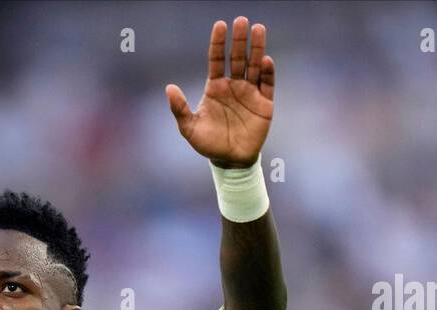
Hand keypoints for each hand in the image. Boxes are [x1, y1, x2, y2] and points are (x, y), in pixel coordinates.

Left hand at [166, 16, 274, 167]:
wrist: (229, 161)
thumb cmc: (208, 144)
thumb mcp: (189, 128)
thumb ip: (180, 108)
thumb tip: (169, 88)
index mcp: (215, 87)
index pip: (216, 60)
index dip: (218, 43)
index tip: (220, 25)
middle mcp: (233, 86)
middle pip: (237, 58)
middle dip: (239, 40)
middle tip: (241, 21)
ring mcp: (250, 93)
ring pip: (254, 65)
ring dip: (256, 48)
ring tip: (258, 28)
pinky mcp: (264, 103)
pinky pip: (267, 84)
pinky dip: (267, 72)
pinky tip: (265, 60)